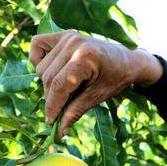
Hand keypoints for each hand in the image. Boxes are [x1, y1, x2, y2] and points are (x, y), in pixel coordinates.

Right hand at [29, 30, 162, 136]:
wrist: (128, 60)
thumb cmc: (116, 78)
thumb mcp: (99, 96)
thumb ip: (76, 111)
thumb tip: (60, 131)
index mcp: (85, 58)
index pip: (59, 86)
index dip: (52, 106)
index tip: (50, 122)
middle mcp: (74, 43)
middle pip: (48, 78)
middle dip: (52, 97)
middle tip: (62, 108)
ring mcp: (68, 36)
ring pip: (42, 67)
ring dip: (48, 82)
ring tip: (67, 88)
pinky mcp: (64, 34)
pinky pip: (37, 45)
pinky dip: (38, 59)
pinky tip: (51, 69)